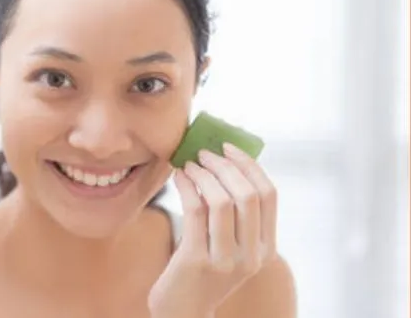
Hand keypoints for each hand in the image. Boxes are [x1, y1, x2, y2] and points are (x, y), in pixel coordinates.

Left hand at [148, 143, 278, 317]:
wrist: (183, 310)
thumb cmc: (202, 270)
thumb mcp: (229, 246)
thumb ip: (235, 216)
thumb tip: (225, 162)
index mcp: (266, 248)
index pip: (269, 195)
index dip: (250, 165)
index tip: (229, 147)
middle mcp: (252, 256)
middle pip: (247, 195)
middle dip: (225, 165)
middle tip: (204, 152)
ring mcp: (226, 260)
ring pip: (221, 201)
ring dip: (204, 174)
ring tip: (190, 163)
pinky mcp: (198, 260)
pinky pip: (195, 211)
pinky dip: (187, 186)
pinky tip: (178, 177)